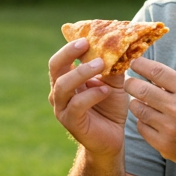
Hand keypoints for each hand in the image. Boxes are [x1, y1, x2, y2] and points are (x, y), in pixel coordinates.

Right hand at [49, 38, 128, 156]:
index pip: (61, 59)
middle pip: (55, 67)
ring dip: (81, 72)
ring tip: (100, 65)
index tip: (87, 36)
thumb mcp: (113, 83)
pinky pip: (76, 105)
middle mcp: (59, 92)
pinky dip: (91, 95)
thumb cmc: (110, 108)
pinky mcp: (71, 122)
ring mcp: (62, 108)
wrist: (112, 138)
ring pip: (63, 85)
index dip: (71, 46)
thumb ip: (111, 67)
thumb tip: (119, 45)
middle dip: (69, 53)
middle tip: (87, 44)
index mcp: (66, 80)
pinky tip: (106, 91)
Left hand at [124, 58, 175, 173]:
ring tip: (141, 103)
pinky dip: (142, 122)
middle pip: (141, 89)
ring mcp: (170, 128)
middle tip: (129, 83)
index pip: (157, 71)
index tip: (134, 63)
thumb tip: (147, 73)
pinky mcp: (164, 145)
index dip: (140, 65)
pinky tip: (150, 121)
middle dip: (130, 83)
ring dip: (136, 104)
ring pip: (137, 108)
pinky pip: (141, 127)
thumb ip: (175, 85)